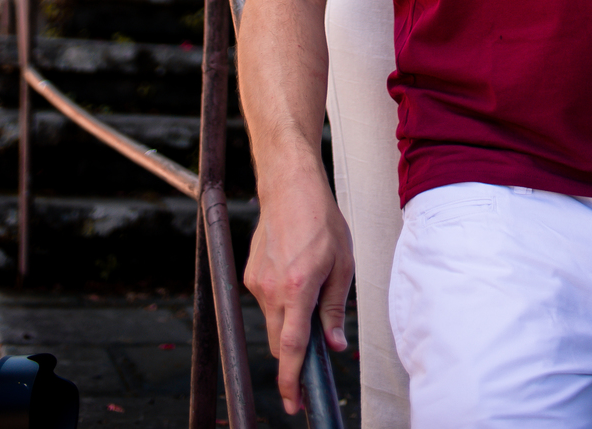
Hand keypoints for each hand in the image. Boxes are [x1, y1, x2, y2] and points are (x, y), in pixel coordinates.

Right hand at [243, 170, 353, 414]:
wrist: (289, 187)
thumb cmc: (320, 219)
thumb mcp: (342, 263)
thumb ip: (336, 308)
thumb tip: (334, 344)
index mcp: (298, 288)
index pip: (291, 348)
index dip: (291, 381)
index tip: (294, 403)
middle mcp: (272, 290)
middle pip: (278, 341)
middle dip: (293, 352)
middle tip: (314, 351)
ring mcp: (256, 283)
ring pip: (272, 321)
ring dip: (289, 320)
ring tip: (311, 285)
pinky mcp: (249, 275)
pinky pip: (267, 301)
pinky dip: (281, 300)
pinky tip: (296, 273)